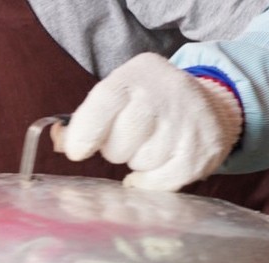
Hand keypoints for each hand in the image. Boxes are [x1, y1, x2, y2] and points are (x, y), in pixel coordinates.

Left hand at [54, 53, 242, 191]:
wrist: (210, 106)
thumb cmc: (148, 105)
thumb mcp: (118, 95)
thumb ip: (84, 119)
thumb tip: (59, 141)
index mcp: (139, 74)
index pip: (106, 100)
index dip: (86, 130)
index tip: (76, 151)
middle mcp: (166, 93)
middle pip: (119, 143)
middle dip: (116, 148)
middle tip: (130, 137)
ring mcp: (186, 124)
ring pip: (140, 162)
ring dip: (138, 161)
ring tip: (152, 143)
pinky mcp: (199, 154)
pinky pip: (159, 183)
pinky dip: (151, 181)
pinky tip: (159, 163)